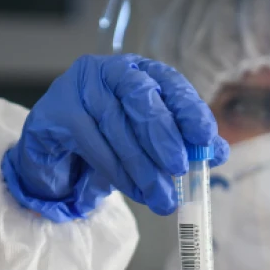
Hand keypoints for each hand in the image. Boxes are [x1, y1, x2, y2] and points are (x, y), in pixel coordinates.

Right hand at [1, 54, 228, 221]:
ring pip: (116, 125)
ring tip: (161, 198)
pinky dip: (116, 171)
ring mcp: (79, 87)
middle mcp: (109, 71)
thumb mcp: (148, 142)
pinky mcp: (57, 110)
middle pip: (140, 97)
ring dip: (142, 166)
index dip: (188, 108)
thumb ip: (182, 143)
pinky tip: (133, 191)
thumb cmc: (107, 140)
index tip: (205, 137)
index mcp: (139, 71)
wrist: (52, 150)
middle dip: (163, 136)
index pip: (169, 82)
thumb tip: (218, 154)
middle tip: (179, 169)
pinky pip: (91, 142)